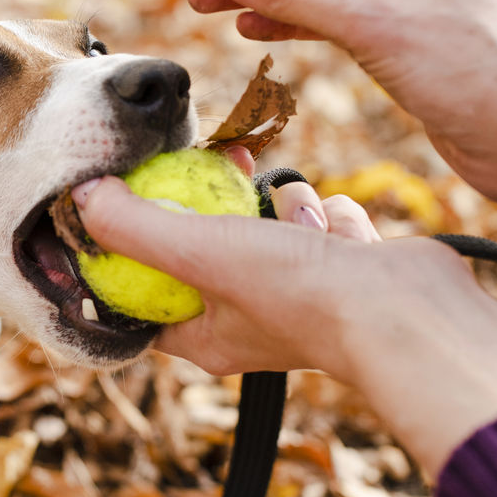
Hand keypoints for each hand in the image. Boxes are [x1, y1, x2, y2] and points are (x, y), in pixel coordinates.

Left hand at [72, 171, 496, 472]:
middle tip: (221, 162)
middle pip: (210, 244)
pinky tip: (343, 234)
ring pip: (270, 223)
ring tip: (298, 219)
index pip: (147, 290)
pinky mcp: (344, 271)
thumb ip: (137, 226)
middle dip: (218, 202)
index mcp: (206, 334)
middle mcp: (250, 320)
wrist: (412, 313)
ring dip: (285, 208)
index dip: (135, 244)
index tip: (135, 195)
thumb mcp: (200, 253)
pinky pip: (321, 221)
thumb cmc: (302, 296)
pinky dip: (330, 216)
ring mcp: (301, 295)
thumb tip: (83, 197)